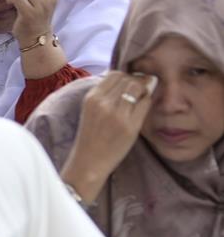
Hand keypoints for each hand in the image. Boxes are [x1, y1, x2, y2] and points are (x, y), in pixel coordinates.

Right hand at [61, 71, 155, 201]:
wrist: (89, 162)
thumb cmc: (91, 137)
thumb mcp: (90, 110)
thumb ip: (105, 94)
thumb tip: (128, 78)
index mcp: (91, 98)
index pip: (114, 74)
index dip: (126, 76)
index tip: (130, 83)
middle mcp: (103, 103)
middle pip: (128, 79)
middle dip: (137, 81)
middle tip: (140, 90)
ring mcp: (117, 115)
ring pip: (138, 88)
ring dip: (143, 90)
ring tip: (141, 98)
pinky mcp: (130, 126)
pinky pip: (145, 103)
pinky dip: (147, 102)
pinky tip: (143, 108)